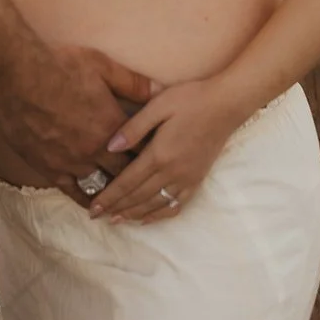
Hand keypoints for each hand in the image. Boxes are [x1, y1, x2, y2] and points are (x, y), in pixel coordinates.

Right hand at [0, 45, 156, 204]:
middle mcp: (96, 149)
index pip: (143, 149)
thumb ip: (133, 82)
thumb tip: (160, 91)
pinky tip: (94, 206)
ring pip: (102, 187)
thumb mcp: (102, 66)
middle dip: (138, 178)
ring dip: (116, 194)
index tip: (163, 159)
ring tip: (127, 202)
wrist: (17, 77)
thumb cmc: (61, 66)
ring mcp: (73, 163)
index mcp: (112, 125)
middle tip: (149, 185)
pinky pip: (74, 192)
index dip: (154, 154)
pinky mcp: (51, 169)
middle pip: (126, 173)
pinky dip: (87, 200)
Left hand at [89, 77, 242, 224]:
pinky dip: (159, 215)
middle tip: (97, 216)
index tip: (93, 208)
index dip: (109, 196)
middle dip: (116, 208)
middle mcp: (172, 172)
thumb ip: (134, 128)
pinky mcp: (197, 180)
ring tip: (117, 220)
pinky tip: (148, 218)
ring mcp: (186, 179)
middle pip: (138, 197)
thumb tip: (110, 147)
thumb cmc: (190, 99)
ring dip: (134, 214)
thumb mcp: (158, 104)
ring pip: (155, 204)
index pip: (127, 182)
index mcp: (159, 154)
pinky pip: (175, 205)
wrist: (226, 105)